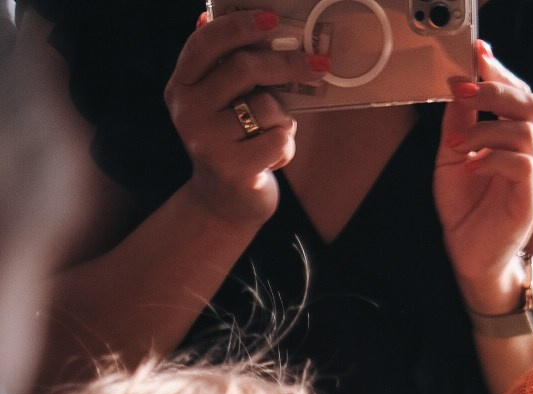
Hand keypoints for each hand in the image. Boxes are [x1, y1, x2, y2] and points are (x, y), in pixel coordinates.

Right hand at [165, 11, 325, 226]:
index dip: (240, 26)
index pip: (206, 43)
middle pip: (244, 68)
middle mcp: (186, 111)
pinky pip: (278, 139)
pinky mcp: (231, 169)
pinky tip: (274, 156)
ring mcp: (206, 142)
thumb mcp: (220, 101)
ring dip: (285, 116)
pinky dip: (286, 146)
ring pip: (267, 106)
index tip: (274, 19)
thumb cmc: (232, 141)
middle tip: (318, 63)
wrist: (224, 203)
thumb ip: (225, 64)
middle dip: (287, 63)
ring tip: (277, 130)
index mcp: (181, 85)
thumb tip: (230, 14)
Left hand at [434, 41, 532, 314]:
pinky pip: (523, 165)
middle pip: (532, 104)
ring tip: (459, 142)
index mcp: (517, 139)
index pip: (520, 94)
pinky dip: (492, 158)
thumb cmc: (466, 210)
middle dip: (497, 90)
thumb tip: (459, 83)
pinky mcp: (531, 201)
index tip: (477, 54)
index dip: (501, 71)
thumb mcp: (453, 154)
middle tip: (464, 92)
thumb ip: (459, 120)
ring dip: (486, 129)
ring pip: (527, 131)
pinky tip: (471, 166)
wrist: (470, 257)